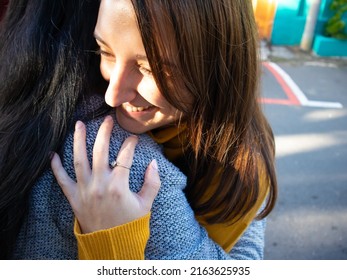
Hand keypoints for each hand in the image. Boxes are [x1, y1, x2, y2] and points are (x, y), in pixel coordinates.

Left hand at [51, 116, 160, 232]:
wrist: (112, 244)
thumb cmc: (130, 224)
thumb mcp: (146, 204)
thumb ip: (152, 182)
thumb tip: (153, 163)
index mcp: (119, 186)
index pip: (125, 156)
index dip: (130, 144)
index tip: (133, 138)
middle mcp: (100, 185)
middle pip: (100, 151)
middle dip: (104, 132)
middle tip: (107, 119)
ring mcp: (85, 190)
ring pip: (79, 160)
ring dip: (78, 141)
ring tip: (78, 124)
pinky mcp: (74, 198)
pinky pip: (62, 180)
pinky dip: (56, 167)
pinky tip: (52, 154)